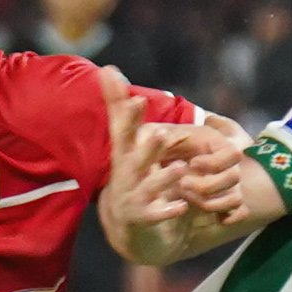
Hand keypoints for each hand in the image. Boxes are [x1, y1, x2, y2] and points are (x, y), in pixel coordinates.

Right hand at [99, 68, 196, 258]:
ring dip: (163, 179)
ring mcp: (135, 197)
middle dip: (148, 148)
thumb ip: (119, 107)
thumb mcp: (124, 141)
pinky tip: (182, 206)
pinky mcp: (144, 218)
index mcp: (124, 153)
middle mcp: (127, 174)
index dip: (130, 116)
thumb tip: (109, 68)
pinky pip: (157, 215)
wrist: (124, 222)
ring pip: (149, 187)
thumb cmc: (128, 172)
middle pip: (137, 160)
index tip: (139, 99)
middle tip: (160, 134)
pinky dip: (168, 211)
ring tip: (179, 168)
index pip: (125, 131)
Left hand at [146, 121, 248, 220]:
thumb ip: (157, 137)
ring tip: (187, 198)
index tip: (192, 163)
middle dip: (207, 185)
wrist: (164, 160)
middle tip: (182, 184)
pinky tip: (213, 217)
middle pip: (234, 177)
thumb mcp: (156, 136)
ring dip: (212, 203)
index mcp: (217, 144)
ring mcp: (229, 184)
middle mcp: (227, 164)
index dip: (214, 162)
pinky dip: (229, 217)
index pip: (232, 153)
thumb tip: (161, 136)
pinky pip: (240, 212)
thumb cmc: (161, 145)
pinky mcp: (227, 201)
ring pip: (236, 198)